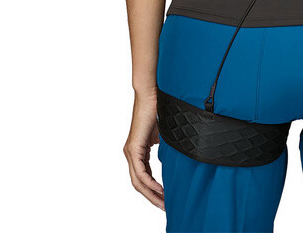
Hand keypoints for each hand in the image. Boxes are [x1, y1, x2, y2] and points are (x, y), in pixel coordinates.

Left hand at [124, 88, 164, 209]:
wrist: (150, 95)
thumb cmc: (157, 109)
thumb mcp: (163, 134)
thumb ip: (164, 147)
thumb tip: (172, 158)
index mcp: (138, 151)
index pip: (143, 177)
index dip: (153, 190)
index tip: (165, 199)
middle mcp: (131, 154)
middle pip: (139, 184)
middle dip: (152, 198)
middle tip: (165, 207)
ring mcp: (130, 152)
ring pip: (138, 181)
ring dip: (151, 194)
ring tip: (163, 203)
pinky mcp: (133, 148)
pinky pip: (140, 173)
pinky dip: (150, 183)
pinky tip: (159, 190)